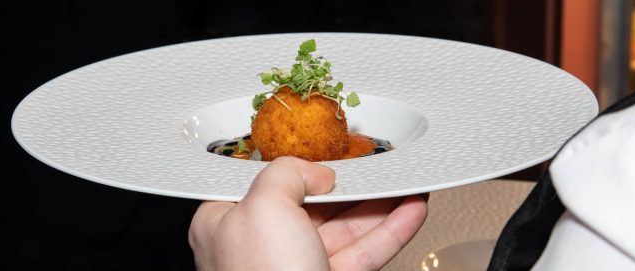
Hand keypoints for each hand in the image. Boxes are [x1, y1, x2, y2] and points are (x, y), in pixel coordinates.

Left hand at [189, 157, 427, 270]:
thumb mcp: (263, 205)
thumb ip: (286, 173)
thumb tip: (313, 172)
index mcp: (225, 223)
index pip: (264, 180)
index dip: (299, 163)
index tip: (330, 149)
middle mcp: (259, 245)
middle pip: (311, 202)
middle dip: (351, 183)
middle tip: (379, 165)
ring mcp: (293, 267)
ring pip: (343, 228)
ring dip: (379, 204)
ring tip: (405, 182)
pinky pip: (362, 252)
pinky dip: (389, 231)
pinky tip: (409, 211)